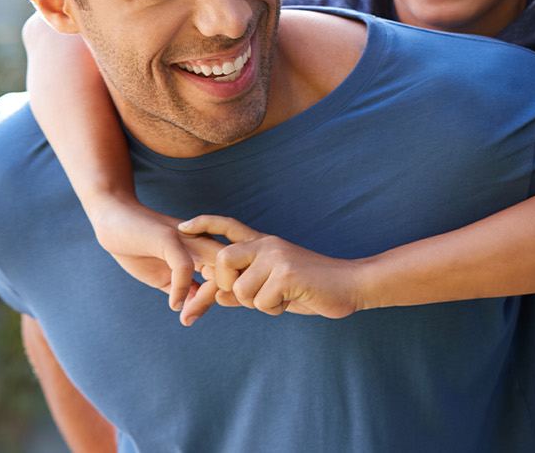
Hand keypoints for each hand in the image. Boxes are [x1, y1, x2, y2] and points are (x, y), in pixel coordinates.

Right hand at [85, 197, 223, 310]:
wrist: (113, 220)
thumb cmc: (139, 247)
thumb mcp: (165, 275)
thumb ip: (183, 289)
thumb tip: (196, 310)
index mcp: (205, 249)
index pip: (228, 275)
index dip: (216, 299)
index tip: (192, 317)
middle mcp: (204, 241)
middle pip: (230, 272)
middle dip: (215, 300)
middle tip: (189, 320)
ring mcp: (189, 238)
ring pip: (216, 269)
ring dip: (204, 298)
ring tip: (186, 316)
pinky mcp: (170, 237)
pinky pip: (186, 266)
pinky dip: (182, 289)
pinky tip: (173, 303)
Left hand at [176, 215, 363, 325]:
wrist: (351, 284)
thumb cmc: (315, 288)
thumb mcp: (276, 288)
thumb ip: (248, 288)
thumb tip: (217, 294)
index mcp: (264, 244)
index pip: (228, 226)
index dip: (204, 224)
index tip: (182, 228)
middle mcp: (267, 245)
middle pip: (223, 260)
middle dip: (228, 284)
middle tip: (249, 295)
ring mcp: (277, 256)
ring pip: (242, 290)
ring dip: (258, 304)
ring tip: (282, 298)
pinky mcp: (286, 273)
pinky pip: (261, 302)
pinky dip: (275, 309)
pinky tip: (293, 299)